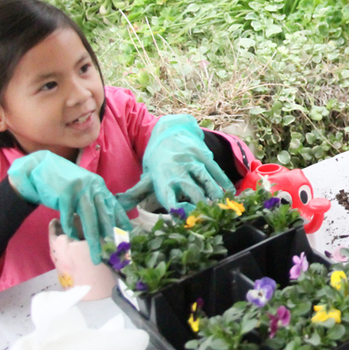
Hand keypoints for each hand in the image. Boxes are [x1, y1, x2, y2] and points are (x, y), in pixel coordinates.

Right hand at [8, 151, 130, 263]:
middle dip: (110, 236)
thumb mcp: (84, 189)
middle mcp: (93, 187)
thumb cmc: (63, 183)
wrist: (40, 168)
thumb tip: (105, 222)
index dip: (121, 221)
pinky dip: (70, 227)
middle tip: (115, 252)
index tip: (128, 235)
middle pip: (104, 215)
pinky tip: (72, 236)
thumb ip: (94, 201)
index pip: (114, 206)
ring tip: (96, 255)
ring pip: (90, 218)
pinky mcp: (65, 193)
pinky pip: (69, 214)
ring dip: (93, 240)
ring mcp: (80, 190)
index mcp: (100, 187)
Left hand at [119, 115, 233, 212]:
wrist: (169, 131)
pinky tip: (229, 192)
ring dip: (215, 194)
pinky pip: (215, 170)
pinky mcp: (203, 155)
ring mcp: (191, 161)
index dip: (178, 210)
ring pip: (206, 179)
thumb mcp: (147, 176)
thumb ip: (136, 194)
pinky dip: (223, 182)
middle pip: (191, 190)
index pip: (169, 197)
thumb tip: (119, 205)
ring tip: (221, 206)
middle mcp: (177, 169)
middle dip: (201, 204)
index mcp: (161, 178)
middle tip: (208, 216)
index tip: (186, 219)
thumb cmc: (157, 160)